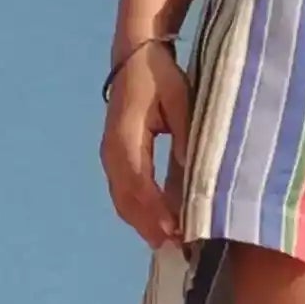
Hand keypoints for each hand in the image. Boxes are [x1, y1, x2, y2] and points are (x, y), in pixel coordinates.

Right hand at [100, 41, 190, 247]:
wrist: (134, 56)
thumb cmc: (160, 76)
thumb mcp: (180, 101)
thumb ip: (185, 137)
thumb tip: (195, 174)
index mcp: (125, 137)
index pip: (138, 182)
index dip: (155, 210)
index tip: (176, 231)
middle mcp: (111, 152)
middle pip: (126, 199)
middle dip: (150, 225)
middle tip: (178, 247)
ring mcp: (110, 156)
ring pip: (123, 200)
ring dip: (144, 222)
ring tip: (171, 241)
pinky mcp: (115, 157)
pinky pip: (124, 192)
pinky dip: (139, 211)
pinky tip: (159, 222)